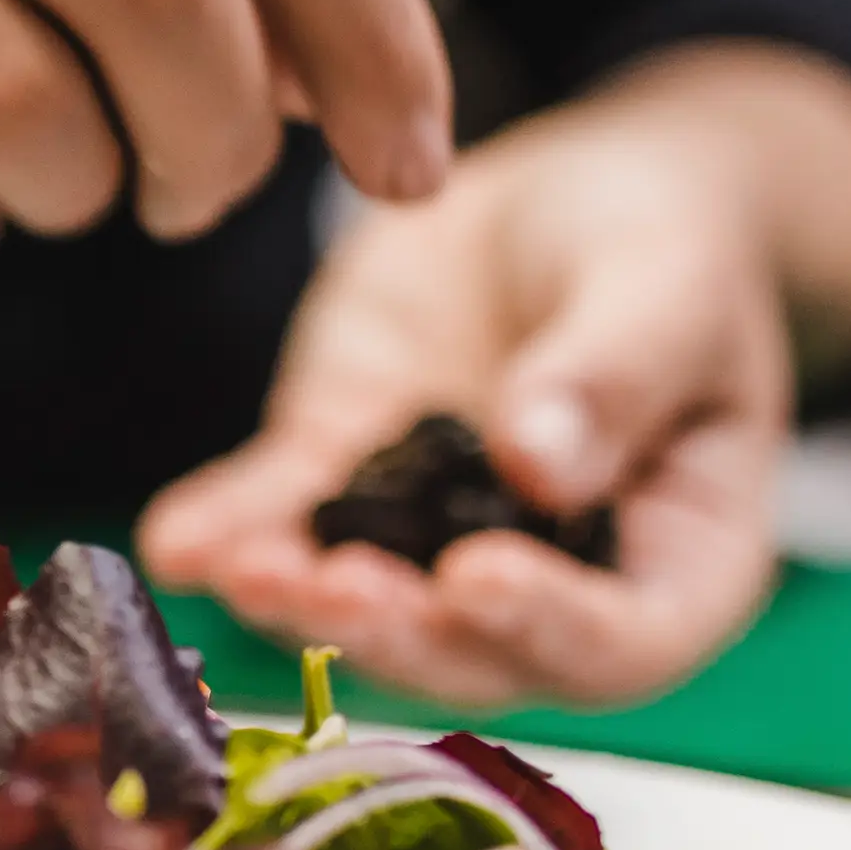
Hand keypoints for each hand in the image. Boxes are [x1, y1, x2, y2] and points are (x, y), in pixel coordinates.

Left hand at [140, 44, 850, 709]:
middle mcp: (552, 584)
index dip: (550, 627)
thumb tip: (538, 462)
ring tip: (237, 565)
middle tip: (329, 584)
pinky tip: (176, 542)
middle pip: (475, 651)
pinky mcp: (344, 477)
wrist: (571, 197)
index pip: (623, 640)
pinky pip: (284, 517)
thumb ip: (614, 372)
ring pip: (367, 604)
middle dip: (395, 631)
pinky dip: (229, 531)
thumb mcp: (668, 285)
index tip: (477, 578)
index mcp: (675, 563)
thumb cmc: (665, 245)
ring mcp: (436, 542)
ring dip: (297, 600)